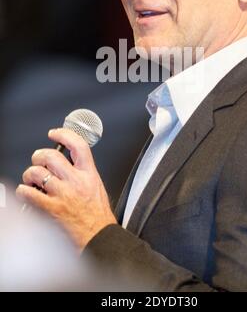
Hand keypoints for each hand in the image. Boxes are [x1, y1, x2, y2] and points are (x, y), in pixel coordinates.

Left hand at [16, 128, 116, 250]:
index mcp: (89, 173)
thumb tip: (68, 160)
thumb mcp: (96, 186)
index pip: (78, 145)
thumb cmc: (97, 216)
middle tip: (38, 161)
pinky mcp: (51, 208)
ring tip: (32, 180)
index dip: (64, 134)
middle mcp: (75, 181)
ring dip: (30, 174)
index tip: (54, 133)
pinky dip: (23, 191)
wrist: (98, 237)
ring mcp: (62, 194)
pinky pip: (28, 192)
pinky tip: (27, 193)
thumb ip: (83, 172)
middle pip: (51, 156)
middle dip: (39, 156)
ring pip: (36, 172)